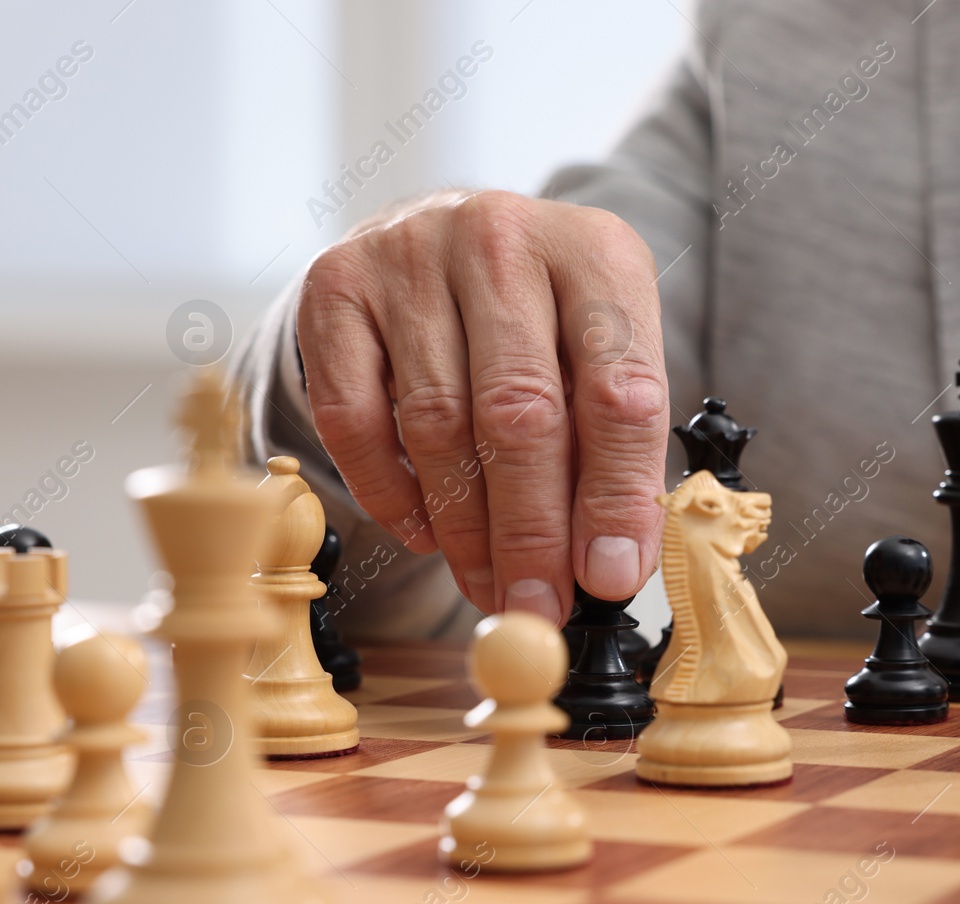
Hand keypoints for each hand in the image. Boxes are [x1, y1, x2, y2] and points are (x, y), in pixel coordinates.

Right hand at [297, 190, 667, 624]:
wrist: (447, 235)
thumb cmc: (546, 317)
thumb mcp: (605, 356)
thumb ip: (616, 450)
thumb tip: (608, 569)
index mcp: (599, 255)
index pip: (619, 392)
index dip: (615, 497)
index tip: (608, 577)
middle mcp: (502, 239)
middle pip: (520, 413)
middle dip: (531, 533)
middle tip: (538, 607)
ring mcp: (411, 254)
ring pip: (437, 423)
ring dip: (464, 528)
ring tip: (488, 584)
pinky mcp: (336, 285)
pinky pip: (354, 417)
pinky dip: (389, 492)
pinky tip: (425, 532)